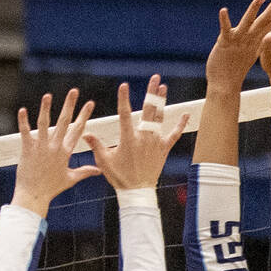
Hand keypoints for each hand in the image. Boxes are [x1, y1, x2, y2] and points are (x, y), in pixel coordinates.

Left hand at [10, 89, 100, 216]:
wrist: (34, 196)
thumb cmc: (51, 188)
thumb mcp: (71, 179)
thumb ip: (85, 172)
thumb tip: (99, 170)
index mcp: (65, 152)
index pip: (78, 130)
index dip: (84, 115)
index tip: (90, 103)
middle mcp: (55, 147)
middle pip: (64, 122)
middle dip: (70, 105)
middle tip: (74, 91)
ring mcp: (41, 147)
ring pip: (44, 124)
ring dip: (46, 108)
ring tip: (48, 95)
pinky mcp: (27, 149)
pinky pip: (25, 132)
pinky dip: (23, 121)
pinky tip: (22, 109)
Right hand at [84, 75, 189, 190]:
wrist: (137, 191)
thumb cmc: (119, 177)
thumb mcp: (104, 161)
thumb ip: (96, 145)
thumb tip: (85, 133)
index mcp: (128, 138)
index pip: (125, 114)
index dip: (124, 99)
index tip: (124, 86)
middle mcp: (144, 137)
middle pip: (148, 110)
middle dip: (151, 92)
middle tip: (154, 78)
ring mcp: (155, 142)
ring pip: (160, 118)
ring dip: (162, 102)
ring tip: (163, 87)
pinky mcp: (163, 149)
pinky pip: (174, 134)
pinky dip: (180, 124)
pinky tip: (185, 114)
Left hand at [205, 0, 270, 92]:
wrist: (224, 84)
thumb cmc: (237, 67)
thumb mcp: (254, 52)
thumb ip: (265, 40)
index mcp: (257, 39)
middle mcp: (250, 38)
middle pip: (265, 19)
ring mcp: (238, 41)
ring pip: (248, 22)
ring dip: (254, 10)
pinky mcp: (225, 43)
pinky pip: (225, 29)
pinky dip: (224, 20)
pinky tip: (223, 10)